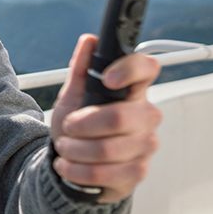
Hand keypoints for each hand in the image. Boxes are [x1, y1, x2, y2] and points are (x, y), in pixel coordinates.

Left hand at [49, 34, 161, 202]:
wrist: (77, 162)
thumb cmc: (79, 125)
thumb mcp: (74, 95)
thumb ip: (81, 68)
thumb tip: (89, 40)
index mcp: (133, 91)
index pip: (147, 68)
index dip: (129, 70)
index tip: (107, 79)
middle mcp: (146, 116)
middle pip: (119, 117)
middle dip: (82, 124)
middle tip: (68, 126)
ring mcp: (145, 145)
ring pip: (107, 149)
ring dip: (75, 149)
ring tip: (65, 147)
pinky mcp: (138, 171)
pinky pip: (104, 173)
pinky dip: (77, 170)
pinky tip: (68, 165)